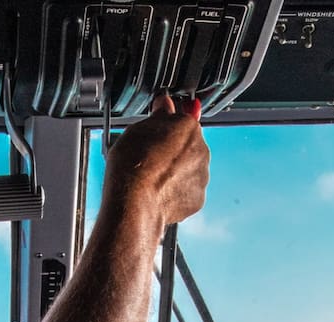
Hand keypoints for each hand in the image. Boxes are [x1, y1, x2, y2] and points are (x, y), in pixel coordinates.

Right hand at [103, 94, 210, 226]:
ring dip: (174, 173)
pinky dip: (176, 192)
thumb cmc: (133, 167)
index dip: (165, 128)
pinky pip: (187, 191)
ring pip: (188, 170)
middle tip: (149, 159)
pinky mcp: (197, 198)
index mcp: (188, 127)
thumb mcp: (136, 130)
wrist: (134, 204)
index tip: (155, 134)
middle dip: (172, 151)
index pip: (180, 120)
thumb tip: (164, 104)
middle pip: (187, 146)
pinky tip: (158, 193)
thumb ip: (157, 116)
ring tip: (151, 179)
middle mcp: (200, 150)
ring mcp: (201, 176)